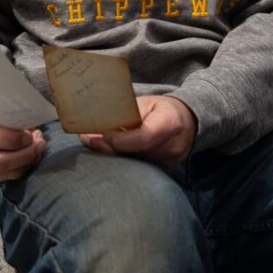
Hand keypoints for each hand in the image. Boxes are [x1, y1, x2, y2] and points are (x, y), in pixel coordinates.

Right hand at [0, 112, 45, 180]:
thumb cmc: (0, 114)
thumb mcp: (3, 109)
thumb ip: (14, 115)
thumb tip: (34, 119)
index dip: (13, 139)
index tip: (30, 134)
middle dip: (26, 154)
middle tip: (40, 143)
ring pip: (8, 171)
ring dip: (29, 160)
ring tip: (40, 146)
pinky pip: (13, 176)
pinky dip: (28, 166)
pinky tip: (34, 154)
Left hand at [79, 95, 197, 169]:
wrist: (186, 121)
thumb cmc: (160, 108)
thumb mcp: (144, 103)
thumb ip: (123, 113)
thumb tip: (95, 120)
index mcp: (170, 123)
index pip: (144, 138)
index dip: (120, 139)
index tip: (102, 134)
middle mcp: (173, 146)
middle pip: (136, 153)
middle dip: (108, 148)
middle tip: (86, 139)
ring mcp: (171, 161)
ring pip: (135, 163)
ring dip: (112, 155)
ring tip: (94, 143)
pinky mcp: (165, 169)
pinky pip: (139, 168)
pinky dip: (122, 160)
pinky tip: (109, 151)